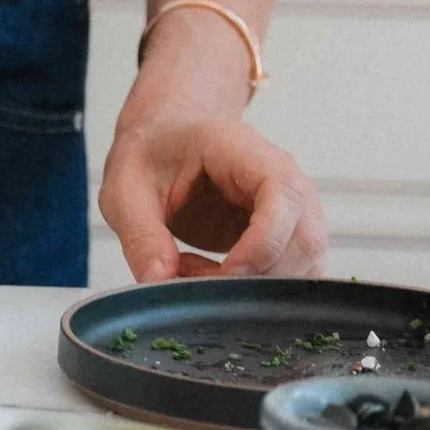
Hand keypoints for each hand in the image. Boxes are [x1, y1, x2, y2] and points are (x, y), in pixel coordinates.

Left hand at [99, 112, 328, 283]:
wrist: (167, 139)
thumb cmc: (152, 153)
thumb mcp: (125, 189)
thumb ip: (141, 235)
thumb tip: (158, 282)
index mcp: (244, 150)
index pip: (283, 195)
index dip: (264, 243)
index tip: (226, 272)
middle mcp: (283, 177)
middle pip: (304, 239)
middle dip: (254, 276)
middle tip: (189, 274)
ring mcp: (292, 209)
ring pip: (304, 265)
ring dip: (251, 287)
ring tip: (190, 268)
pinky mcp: (286, 236)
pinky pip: (290, 275)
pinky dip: (253, 290)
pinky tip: (210, 273)